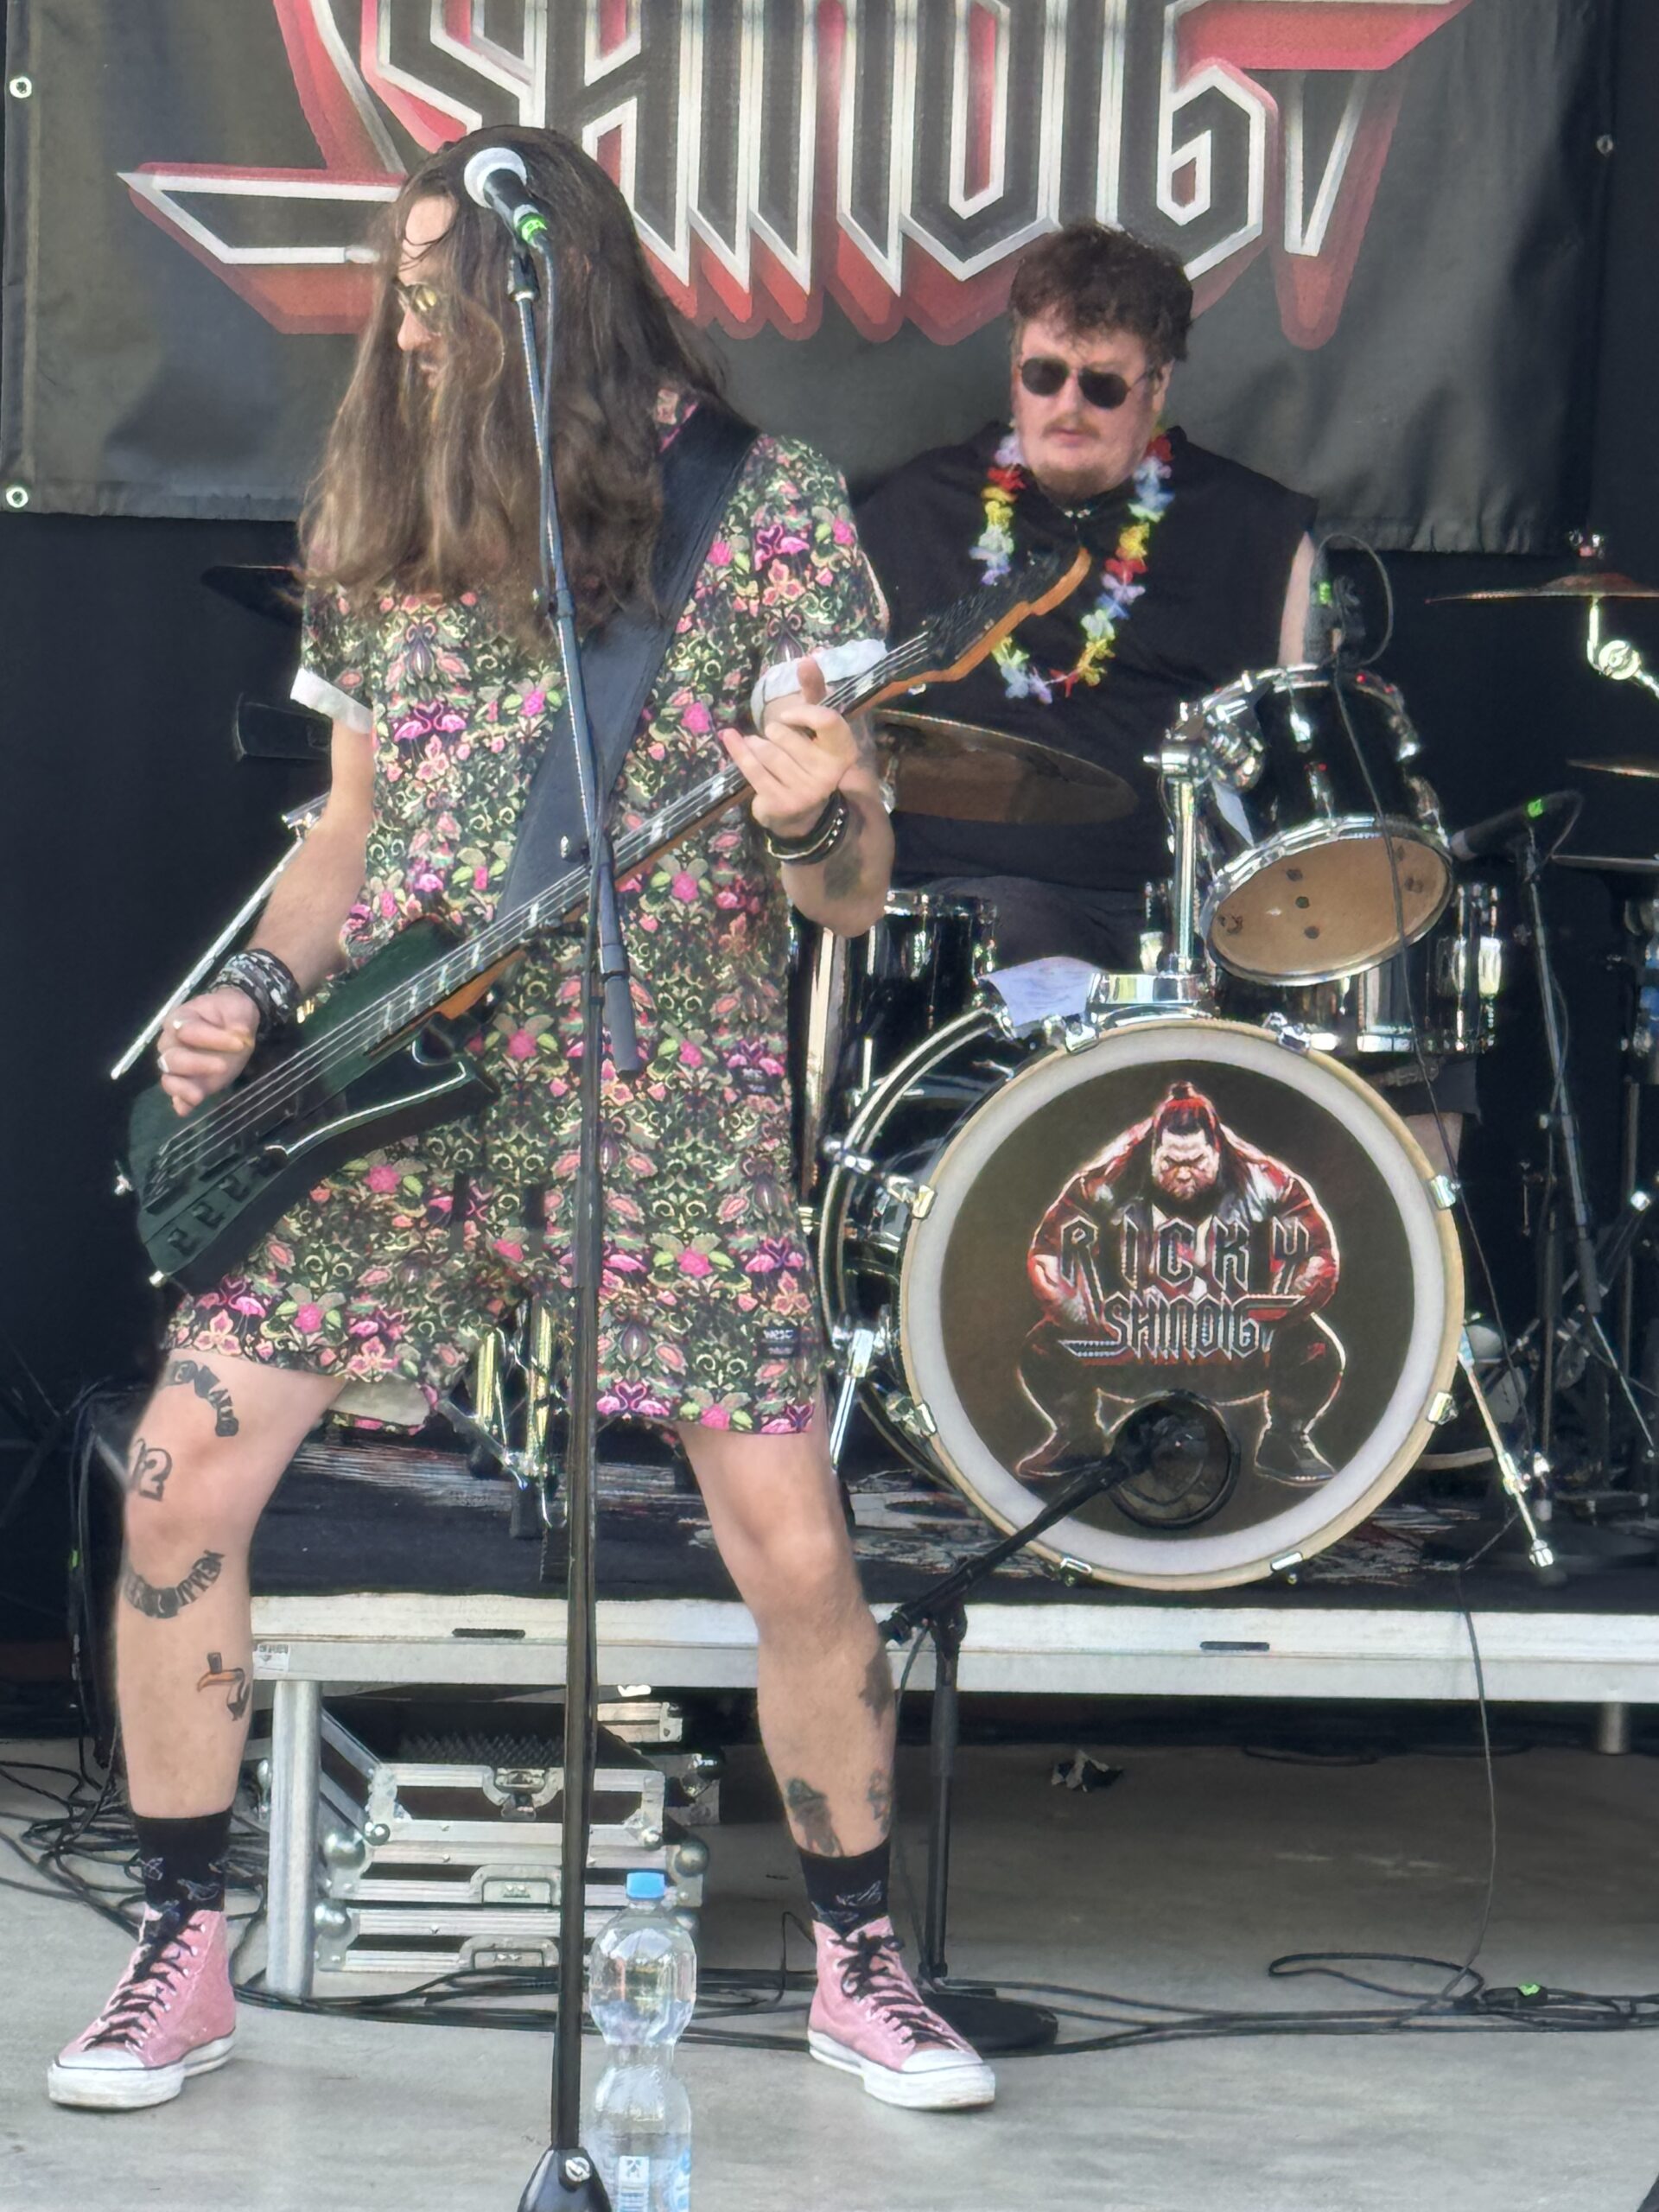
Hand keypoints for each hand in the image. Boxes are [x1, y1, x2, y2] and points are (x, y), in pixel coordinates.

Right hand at [157, 987, 258, 1115]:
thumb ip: (237, 1017)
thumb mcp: (237, 1007)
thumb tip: (240, 1032)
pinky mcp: (189, 1082)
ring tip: (198, 1096)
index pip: (188, 1031)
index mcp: (179, 1020)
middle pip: (172, 1058)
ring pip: (169, 1079)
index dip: (212, 1038)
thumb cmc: (230, 1012)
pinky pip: (177, 1095)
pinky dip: (181, 1102)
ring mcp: (178, 1066)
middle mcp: (171, 1044)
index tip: (240, 1041)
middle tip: (222, 1066)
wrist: (234, 1026)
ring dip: (182, 1088)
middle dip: (196, 1064)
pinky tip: (187, 1109)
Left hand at [721, 655, 872, 839]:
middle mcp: (829, 774)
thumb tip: (808, 658)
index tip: (786, 712)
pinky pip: (752, 769)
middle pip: (784, 734)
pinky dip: (738, 750)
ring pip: (766, 751)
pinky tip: (731, 738)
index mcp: (843, 751)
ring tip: (758, 745)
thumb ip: (813, 691)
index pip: (826, 720)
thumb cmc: (807, 756)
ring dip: (755, 743)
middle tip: (776, 737)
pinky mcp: (781, 803)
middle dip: (773, 730)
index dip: (802, 711)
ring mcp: (805, 792)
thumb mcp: (814, 724)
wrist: (801, 809)